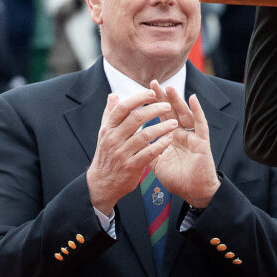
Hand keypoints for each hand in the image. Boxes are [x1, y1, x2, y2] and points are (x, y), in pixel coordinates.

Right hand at [86, 85, 181, 208]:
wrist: (102, 183)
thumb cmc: (106, 155)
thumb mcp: (104, 134)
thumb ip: (110, 114)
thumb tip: (114, 95)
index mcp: (108, 128)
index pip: (123, 107)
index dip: (138, 98)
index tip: (152, 93)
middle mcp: (113, 139)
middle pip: (136, 118)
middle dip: (154, 109)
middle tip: (168, 106)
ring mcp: (122, 153)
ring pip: (145, 135)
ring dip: (162, 127)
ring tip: (174, 123)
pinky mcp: (131, 166)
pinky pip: (149, 152)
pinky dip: (161, 144)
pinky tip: (169, 139)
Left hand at [147, 83, 219, 206]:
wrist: (193, 193)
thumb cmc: (177, 179)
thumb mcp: (156, 163)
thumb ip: (147, 151)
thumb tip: (132, 142)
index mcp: (171, 138)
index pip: (161, 117)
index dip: (153, 105)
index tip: (143, 93)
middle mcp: (182, 134)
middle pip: (172, 112)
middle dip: (163, 97)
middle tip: (153, 83)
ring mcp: (193, 137)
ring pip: (185, 114)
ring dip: (177, 100)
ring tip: (169, 88)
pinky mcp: (202, 142)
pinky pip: (200, 124)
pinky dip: (197, 111)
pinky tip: (192, 99)